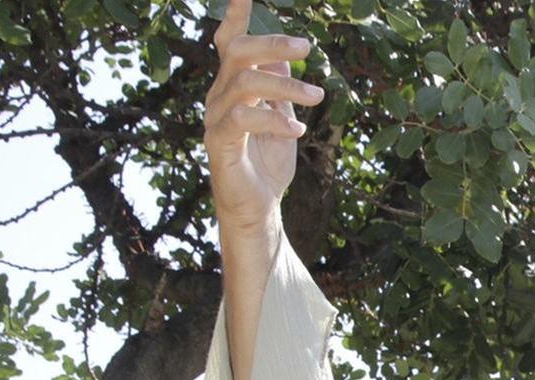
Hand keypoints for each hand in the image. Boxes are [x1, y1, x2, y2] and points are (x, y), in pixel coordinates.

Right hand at [204, 0, 321, 233]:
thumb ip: (279, 86)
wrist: (258, 206)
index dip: (237, 16)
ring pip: (245, 82)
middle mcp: (219, 95)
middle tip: (307, 48)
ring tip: (318, 96)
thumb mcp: (281, 116)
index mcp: (233, 85)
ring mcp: (216, 117)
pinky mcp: (218, 142)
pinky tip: (298, 130)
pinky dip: (274, 120)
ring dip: (287, 86)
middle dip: (272, 43)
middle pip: (237, 52)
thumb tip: (285, 54)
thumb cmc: (268, 161)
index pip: (230, 42)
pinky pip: (243, 118)